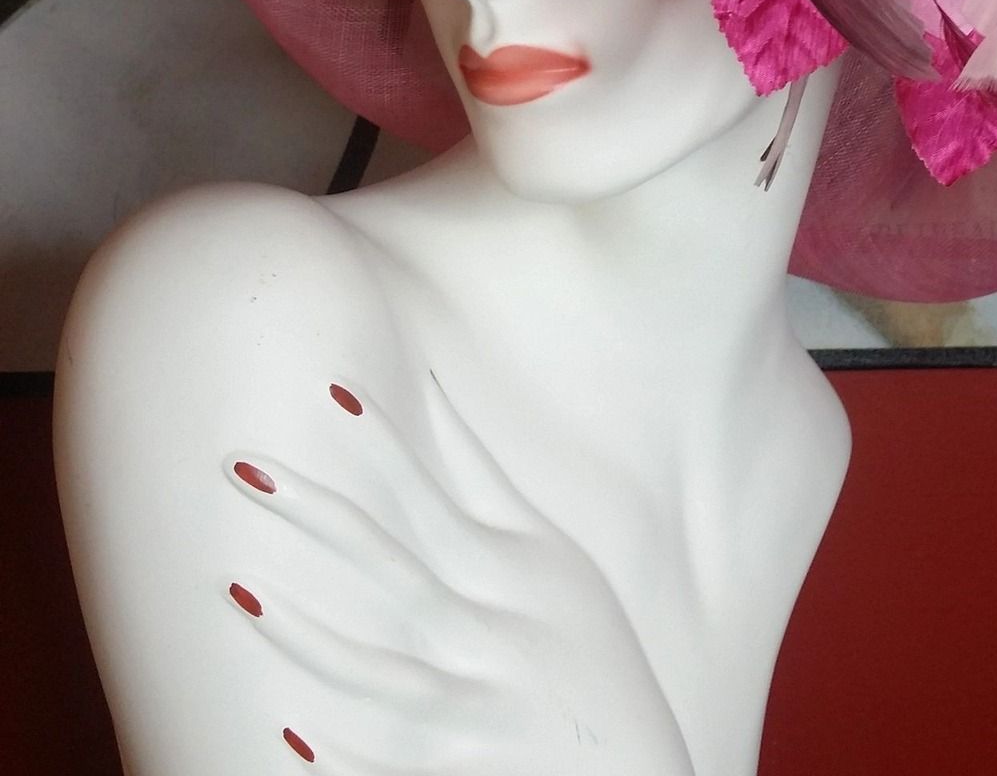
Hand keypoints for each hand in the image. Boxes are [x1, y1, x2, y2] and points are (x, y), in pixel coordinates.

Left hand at [223, 372, 695, 775]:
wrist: (639, 774)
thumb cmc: (587, 646)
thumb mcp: (554, 553)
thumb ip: (485, 475)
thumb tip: (430, 381)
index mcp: (518, 572)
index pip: (437, 495)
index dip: (385, 442)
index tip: (328, 386)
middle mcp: (499, 634)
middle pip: (392, 564)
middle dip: (316, 511)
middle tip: (240, 463)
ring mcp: (483, 709)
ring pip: (383, 675)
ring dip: (307, 638)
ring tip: (236, 588)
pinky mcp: (468, 772)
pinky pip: (394, 767)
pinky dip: (342, 759)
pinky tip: (284, 730)